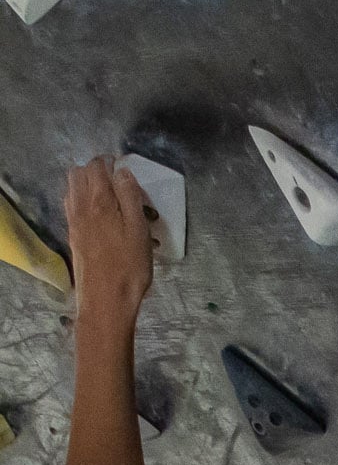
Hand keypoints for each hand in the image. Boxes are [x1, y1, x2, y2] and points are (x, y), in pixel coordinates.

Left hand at [64, 157, 154, 320]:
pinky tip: (100, 216)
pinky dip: (84, 201)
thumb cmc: (128, 268)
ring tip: (110, 198)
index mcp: (99, 200)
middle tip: (118, 183)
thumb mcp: (138, 230)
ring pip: (73, 188)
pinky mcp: (73, 236)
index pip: (98, 166)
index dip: (112, 163)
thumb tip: (122, 172)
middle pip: (79, 173)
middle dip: (97, 170)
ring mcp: (74, 221)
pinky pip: (73, 206)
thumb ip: (129, 197)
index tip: (127, 172)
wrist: (105, 301)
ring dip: (88, 185)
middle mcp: (81, 205)